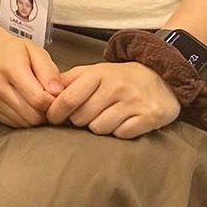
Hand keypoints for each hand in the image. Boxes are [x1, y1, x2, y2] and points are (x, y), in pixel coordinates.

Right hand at [0, 26, 63, 126]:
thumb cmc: (11, 49)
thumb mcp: (35, 50)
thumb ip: (49, 71)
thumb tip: (59, 93)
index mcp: (10, 68)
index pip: (39, 99)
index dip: (54, 103)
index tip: (58, 97)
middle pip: (32, 115)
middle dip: (47, 113)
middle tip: (50, 102)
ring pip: (24, 123)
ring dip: (36, 117)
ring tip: (38, 103)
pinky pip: (13, 123)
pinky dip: (24, 119)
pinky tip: (26, 106)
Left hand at [45, 61, 181, 138]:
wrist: (161, 77)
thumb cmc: (120, 77)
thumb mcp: (93, 72)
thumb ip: (68, 81)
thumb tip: (44, 94)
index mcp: (98, 74)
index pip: (68, 99)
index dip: (55, 112)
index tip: (52, 118)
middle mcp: (116, 87)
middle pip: (81, 117)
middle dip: (78, 120)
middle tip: (84, 115)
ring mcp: (133, 102)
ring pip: (99, 128)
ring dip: (97, 127)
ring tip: (103, 117)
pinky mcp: (149, 117)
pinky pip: (121, 134)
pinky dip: (117, 132)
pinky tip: (120, 122)